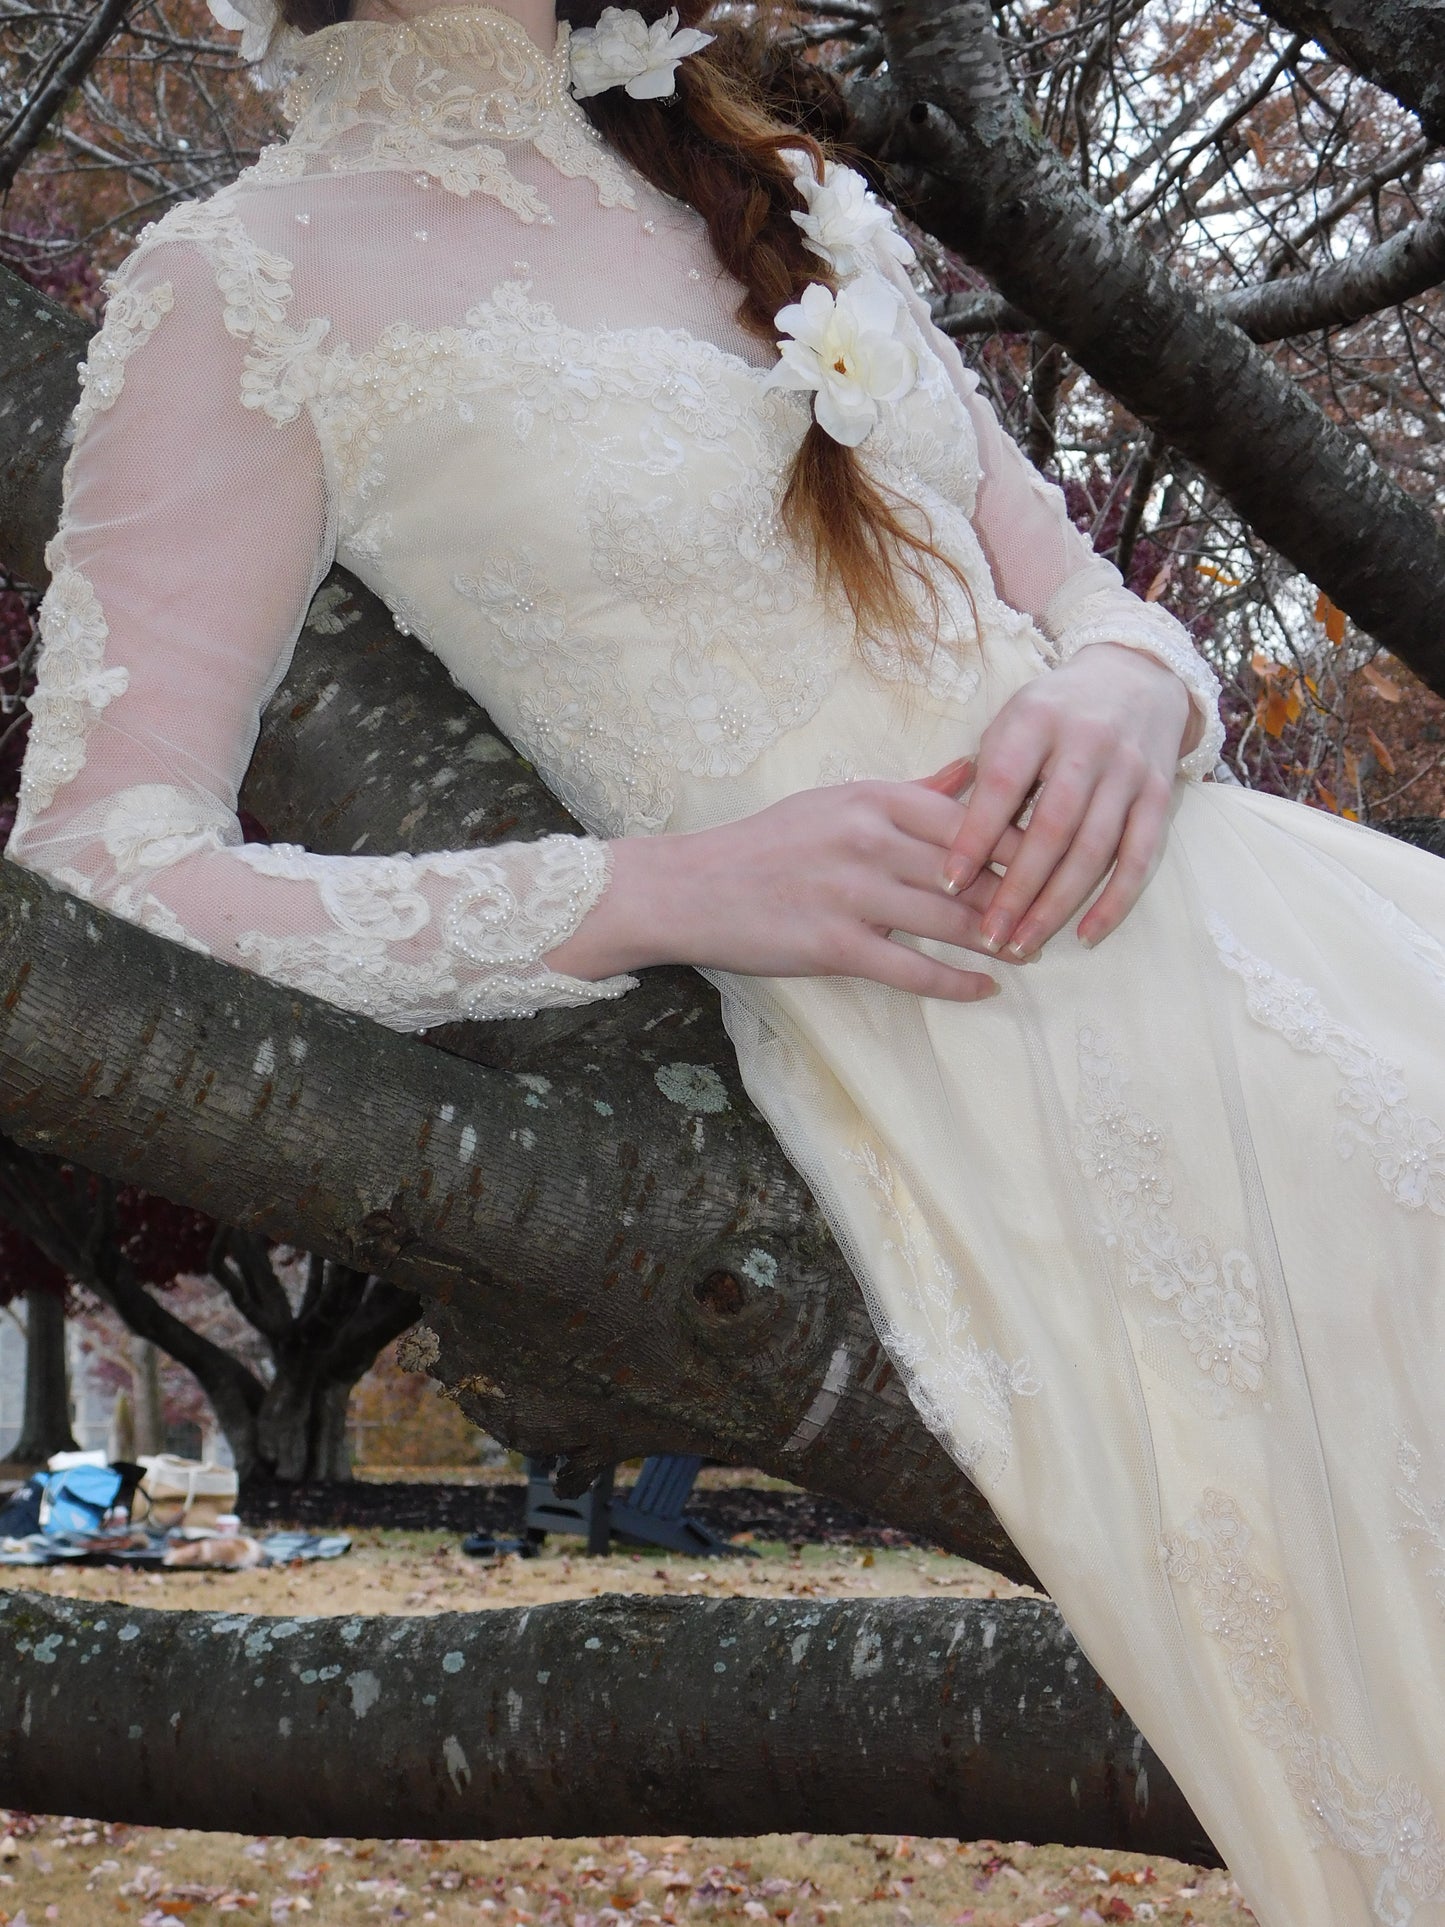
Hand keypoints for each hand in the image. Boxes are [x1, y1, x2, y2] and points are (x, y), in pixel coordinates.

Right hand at [550, 776, 1025, 1001]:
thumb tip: (971, 771)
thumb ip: (910, 794)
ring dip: (999, 938)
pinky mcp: (833, 944)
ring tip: (1033, 950)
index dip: (1022, 839)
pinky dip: (956, 981)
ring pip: (949, 918)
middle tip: (1061, 910)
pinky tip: (986, 988)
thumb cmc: (768, 844)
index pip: (970, 816)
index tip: (1060, 854)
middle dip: (1022, 892)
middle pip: (970, 867)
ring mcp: (852, 893)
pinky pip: (911, 967)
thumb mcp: (838, 803)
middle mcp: (868, 839)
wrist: (691, 888)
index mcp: (873, 798)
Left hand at [939, 642, 1191, 959]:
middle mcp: (1088, 743)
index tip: (949, 882)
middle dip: (1017, 889)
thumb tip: (943, 842)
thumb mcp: (1011, 721)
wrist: (1135, 678)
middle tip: (988, 936)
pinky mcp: (1159, 797)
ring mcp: (1129, 772)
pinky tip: (1085, 935)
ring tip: (1023, 945)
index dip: (975, 836)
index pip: (1002, 784)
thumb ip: (982, 774)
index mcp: (1038, 719)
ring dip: (1057, 905)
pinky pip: (1139, 858)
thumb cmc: (1053, 712)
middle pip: (1051, 829)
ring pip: (1093, 850)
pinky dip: (1113, 901)